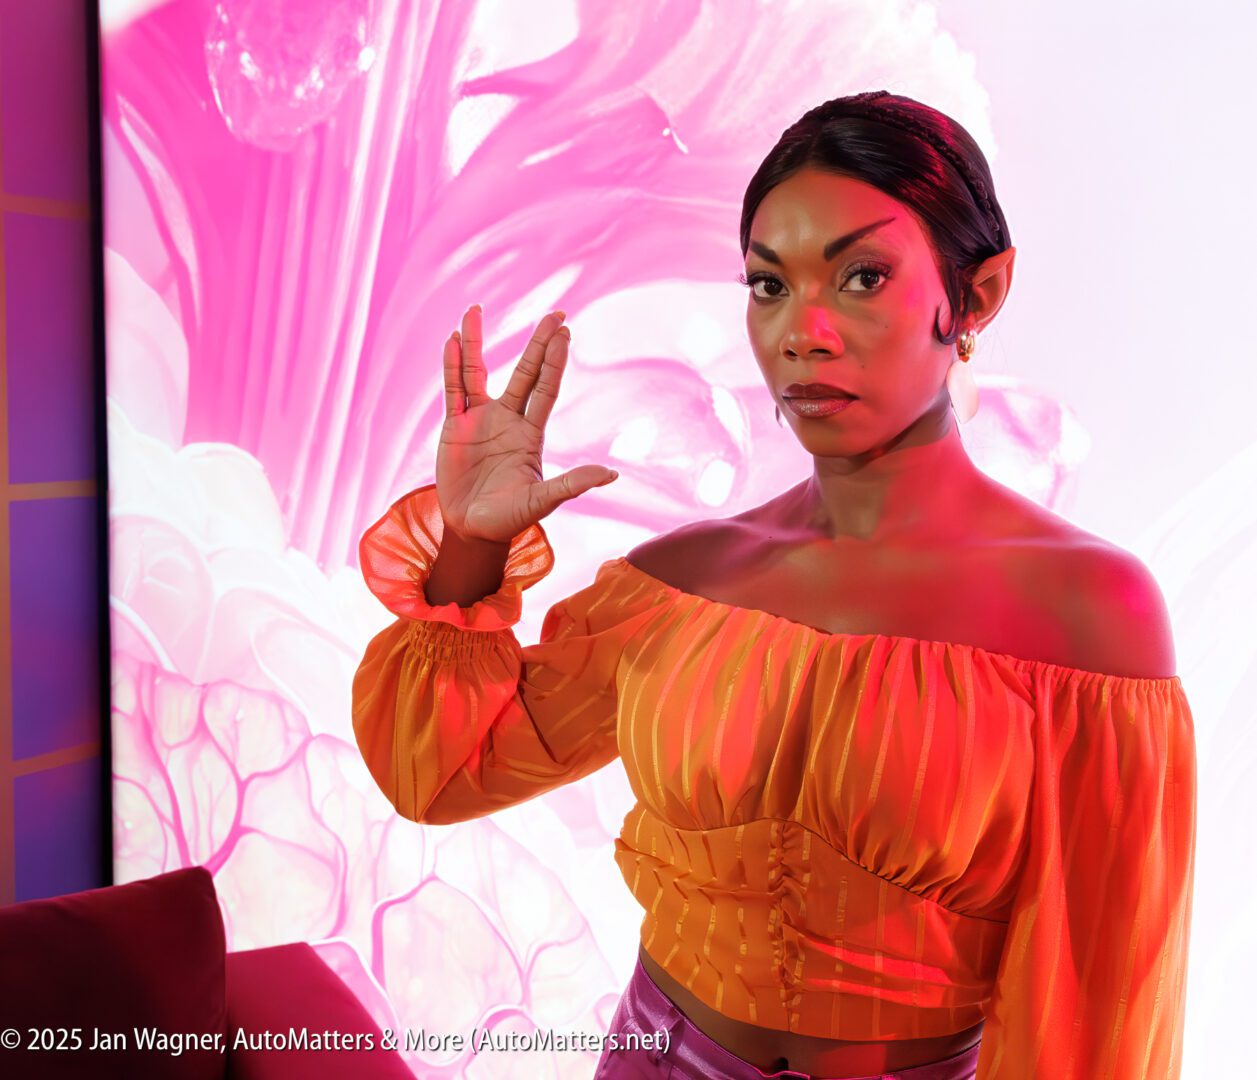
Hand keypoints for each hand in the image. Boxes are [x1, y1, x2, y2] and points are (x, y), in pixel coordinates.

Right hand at [435, 304, 617, 542]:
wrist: (472, 530)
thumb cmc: (510, 519)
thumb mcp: (542, 502)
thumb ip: (572, 485)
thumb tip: (611, 475)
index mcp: (530, 433)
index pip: (546, 388)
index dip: (554, 361)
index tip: (565, 332)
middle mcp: (507, 419)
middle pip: (523, 372)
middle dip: (537, 344)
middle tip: (554, 314)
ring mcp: (479, 420)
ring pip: (476, 372)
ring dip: (476, 342)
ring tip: (475, 309)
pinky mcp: (453, 427)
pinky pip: (453, 389)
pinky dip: (451, 365)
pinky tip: (453, 340)